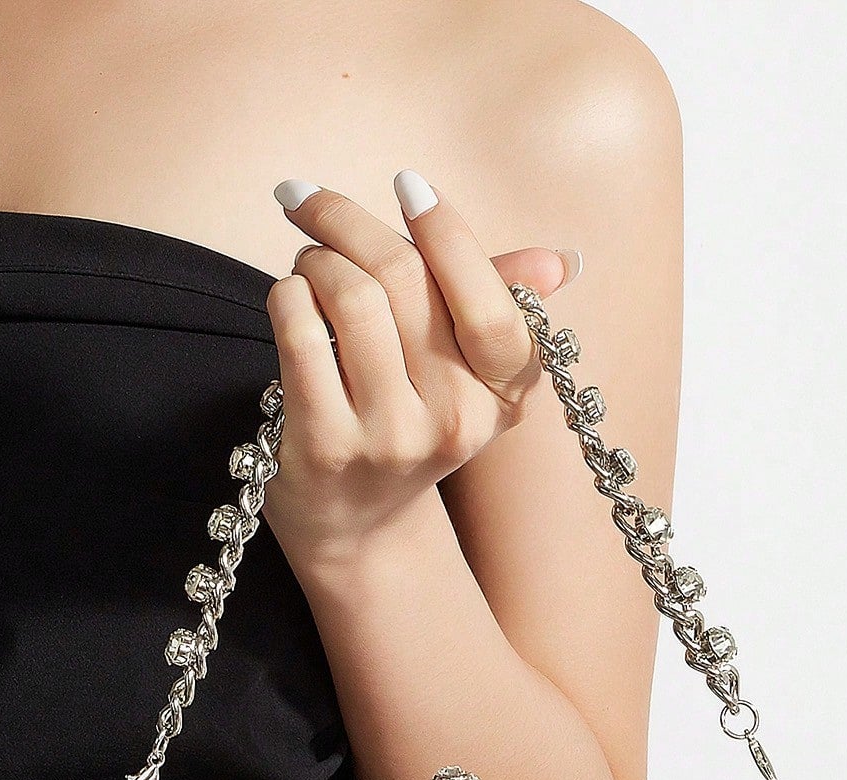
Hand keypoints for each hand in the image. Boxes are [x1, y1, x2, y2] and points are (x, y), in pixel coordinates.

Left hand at [262, 169, 578, 571]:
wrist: (355, 528)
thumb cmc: (407, 422)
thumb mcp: (465, 372)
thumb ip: (500, 305)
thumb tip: (559, 262)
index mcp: (505, 396)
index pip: (490, 300)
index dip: (446, 231)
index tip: (407, 185)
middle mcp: (455, 421)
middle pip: (405, 277)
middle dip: (349, 221)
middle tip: (314, 203)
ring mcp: (390, 438)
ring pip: (350, 296)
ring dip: (314, 258)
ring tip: (306, 263)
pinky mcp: (326, 445)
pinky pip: (300, 332)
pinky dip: (287, 294)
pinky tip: (289, 298)